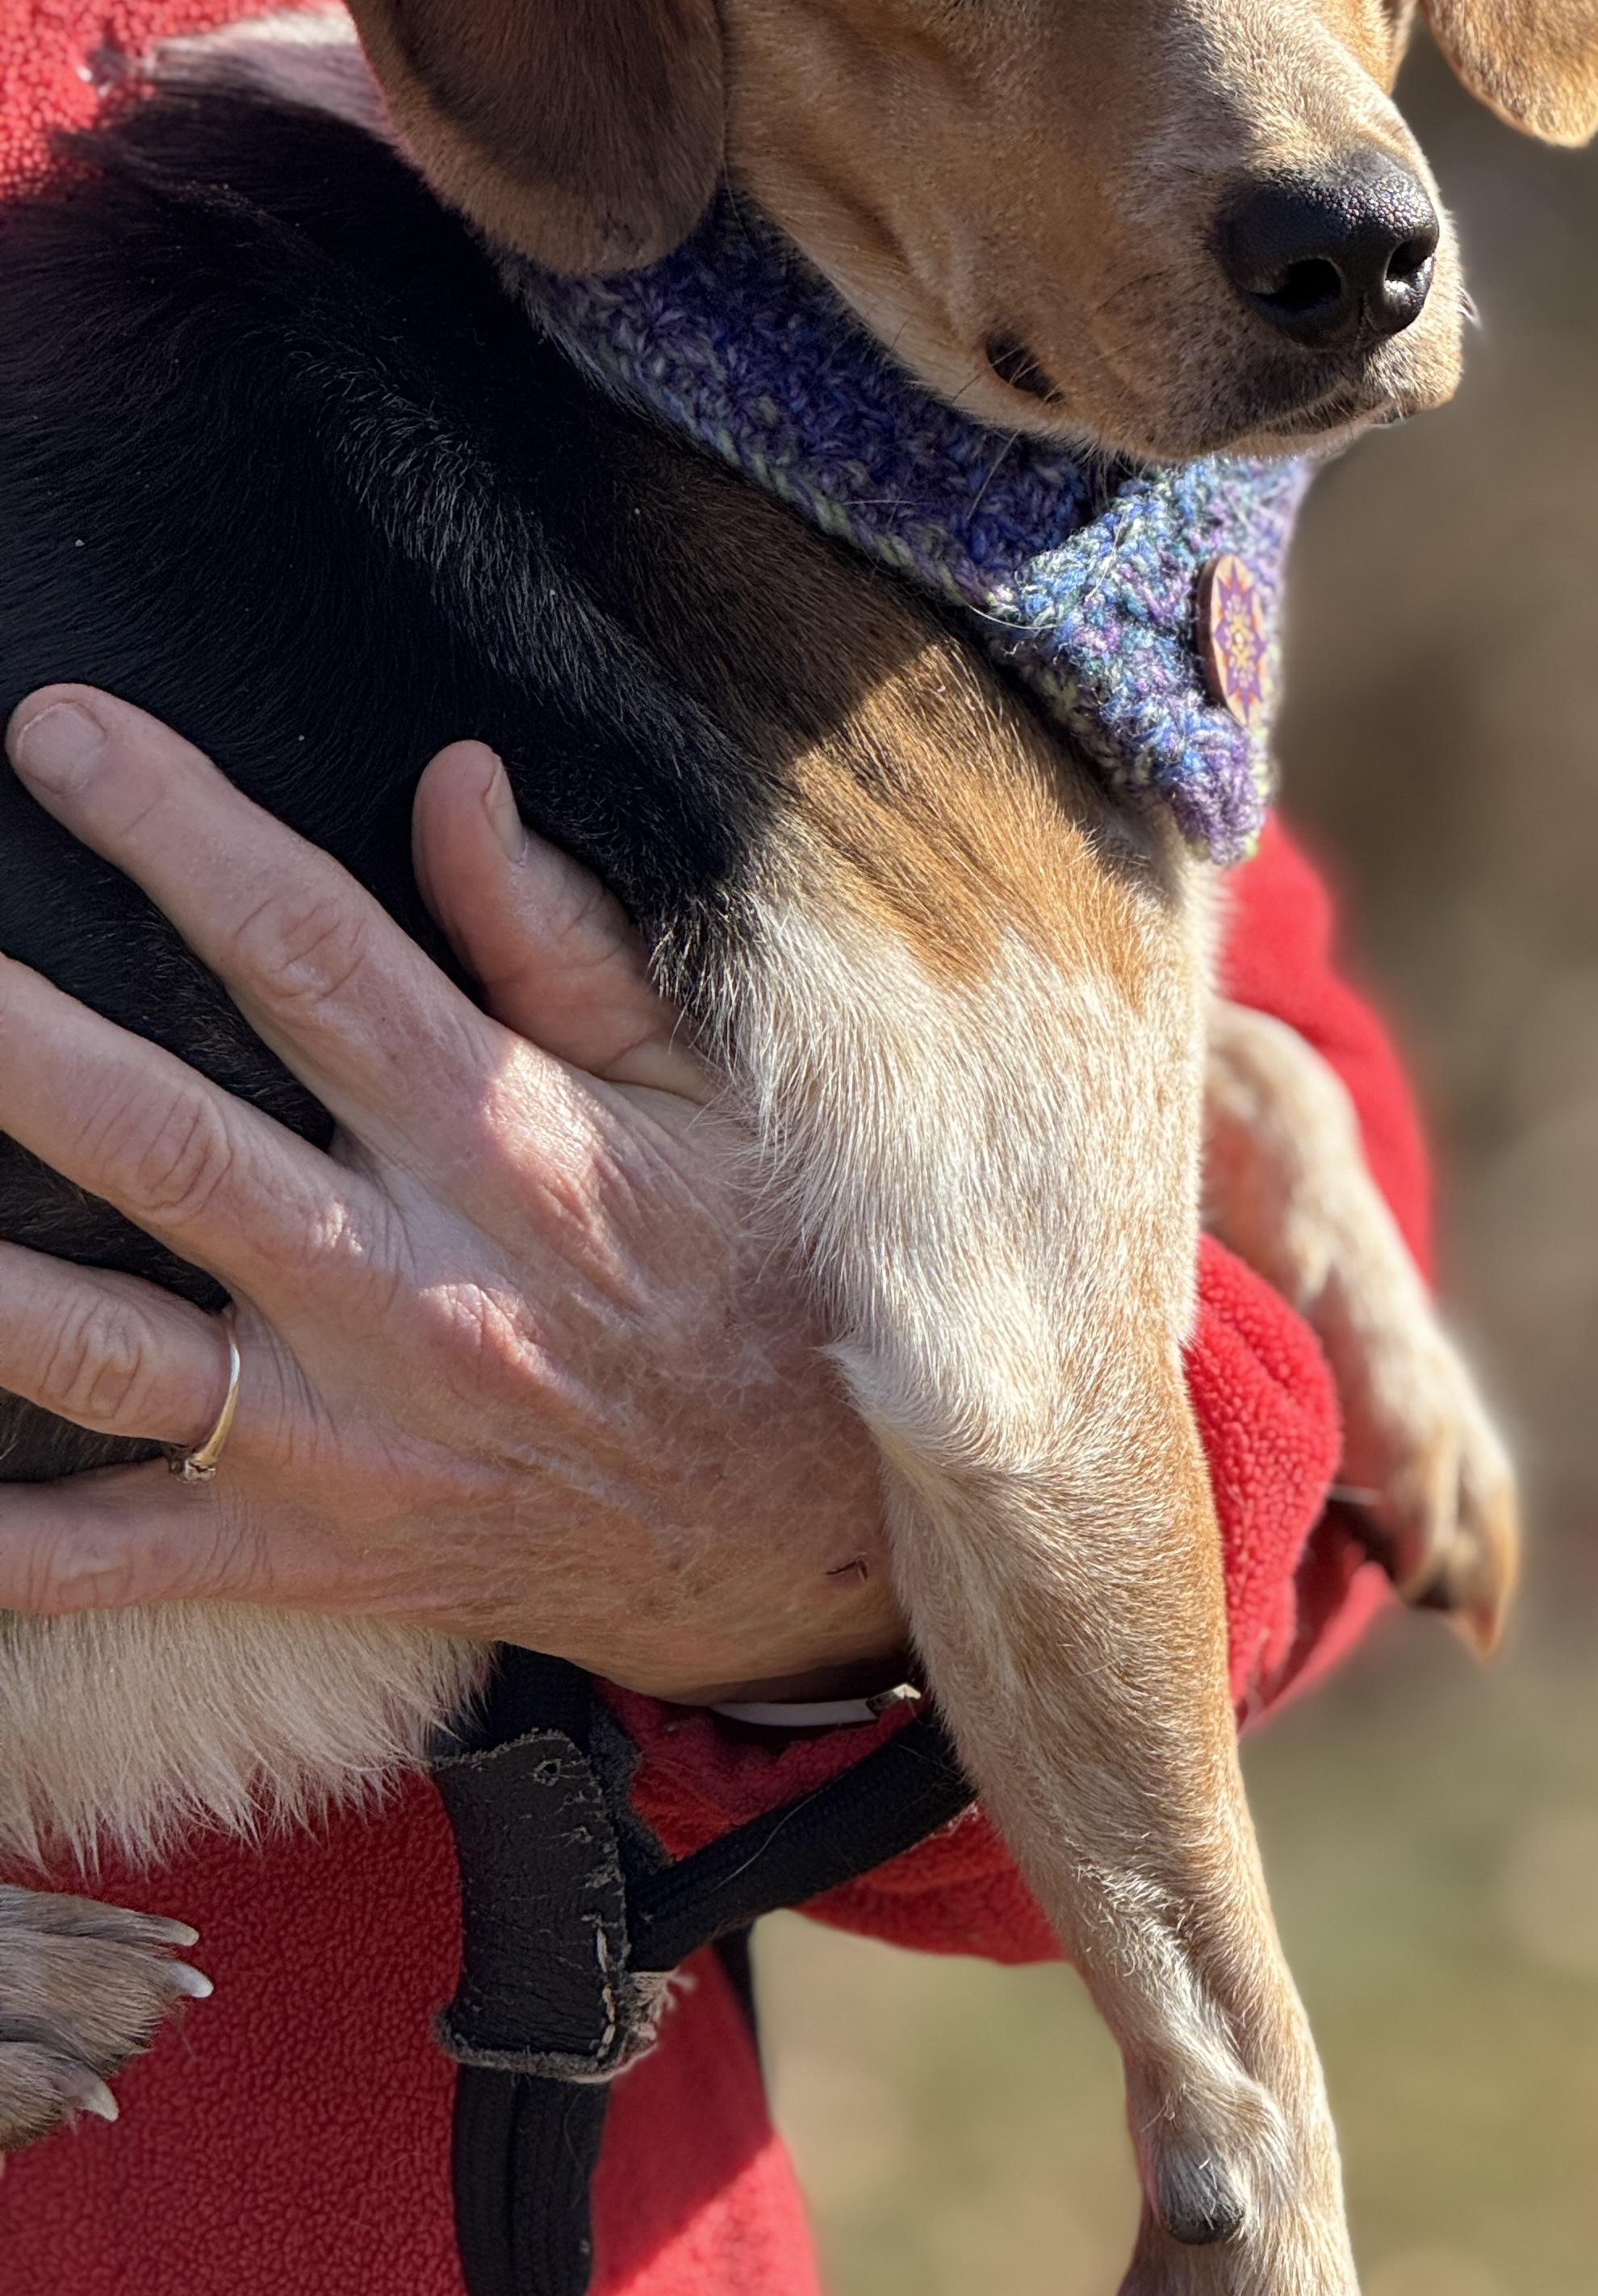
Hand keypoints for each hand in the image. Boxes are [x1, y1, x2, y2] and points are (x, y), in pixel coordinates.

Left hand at [0, 686, 905, 1701]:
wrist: (820, 1542)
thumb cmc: (758, 1279)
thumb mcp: (707, 1093)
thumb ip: (562, 943)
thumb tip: (452, 780)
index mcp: (505, 1145)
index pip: (314, 951)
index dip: (179, 832)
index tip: (59, 733)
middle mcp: (407, 1288)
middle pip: (164, 1140)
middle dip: (12, 1039)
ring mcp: (346, 1437)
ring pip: (100, 1349)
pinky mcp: (313, 1556)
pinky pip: (110, 1562)